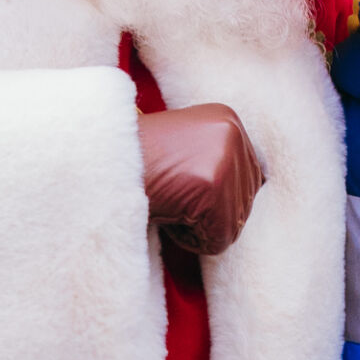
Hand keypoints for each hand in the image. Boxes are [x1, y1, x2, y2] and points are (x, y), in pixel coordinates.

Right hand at [137, 103, 265, 256]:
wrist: (99, 160)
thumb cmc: (137, 161)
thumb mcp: (188, 145)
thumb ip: (221, 158)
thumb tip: (260, 185)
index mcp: (228, 120)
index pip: (252, 178)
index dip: (219, 196)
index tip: (185, 186)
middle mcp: (232, 134)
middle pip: (246, 202)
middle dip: (210, 212)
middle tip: (174, 196)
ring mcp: (224, 160)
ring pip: (234, 224)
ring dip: (200, 225)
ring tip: (170, 203)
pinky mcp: (212, 187)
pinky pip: (219, 240)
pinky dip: (192, 240)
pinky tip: (168, 215)